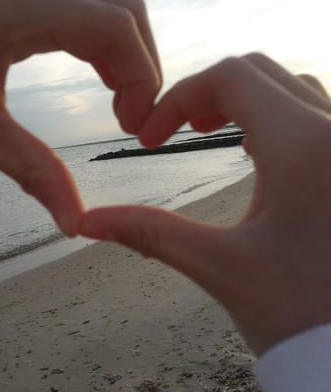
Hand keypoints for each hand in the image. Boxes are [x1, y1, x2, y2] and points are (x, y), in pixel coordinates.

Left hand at [0, 0, 160, 235]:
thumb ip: (33, 172)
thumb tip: (75, 225)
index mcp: (21, 8)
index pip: (116, 26)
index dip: (142, 76)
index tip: (135, 126)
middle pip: (124, 10)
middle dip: (142, 66)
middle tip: (132, 119)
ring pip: (110, 8)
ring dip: (127, 56)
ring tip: (120, 107)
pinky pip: (85, 11)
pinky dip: (105, 47)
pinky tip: (102, 82)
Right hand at [81, 53, 330, 354]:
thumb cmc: (301, 318)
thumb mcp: (219, 268)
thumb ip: (150, 233)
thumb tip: (84, 223)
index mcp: (303, 148)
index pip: (231, 77)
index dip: (179, 98)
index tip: (149, 140)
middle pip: (261, 72)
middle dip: (208, 94)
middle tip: (176, 132)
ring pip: (294, 89)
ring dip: (246, 101)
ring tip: (212, 136)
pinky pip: (318, 117)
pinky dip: (279, 117)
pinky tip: (259, 155)